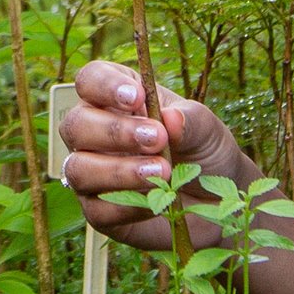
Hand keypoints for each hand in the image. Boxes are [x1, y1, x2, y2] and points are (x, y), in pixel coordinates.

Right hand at [57, 58, 253, 250]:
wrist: (218, 203)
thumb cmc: (205, 154)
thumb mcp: (208, 131)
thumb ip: (192, 121)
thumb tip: (171, 118)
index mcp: (115, 99)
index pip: (90, 81)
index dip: (105, 86)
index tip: (137, 97)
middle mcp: (95, 134)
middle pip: (75, 125)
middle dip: (114, 132)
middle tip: (157, 139)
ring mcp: (92, 174)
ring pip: (78, 168)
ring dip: (118, 170)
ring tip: (163, 172)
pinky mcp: (99, 213)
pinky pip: (97, 210)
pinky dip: (129, 205)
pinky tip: (160, 201)